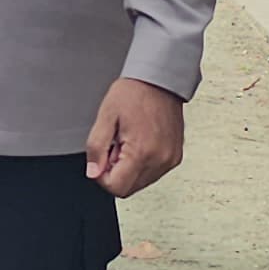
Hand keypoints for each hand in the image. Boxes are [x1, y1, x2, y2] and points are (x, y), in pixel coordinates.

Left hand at [84, 78, 186, 196]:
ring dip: (129, 168)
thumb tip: (93, 172)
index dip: (102, 177)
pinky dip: (142, 164)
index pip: (117, 187)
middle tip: (115, 146)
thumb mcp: (105, 117)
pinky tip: (140, 142)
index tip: (102, 158)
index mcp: (142, 152)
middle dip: (116, 172)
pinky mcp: (175, 156)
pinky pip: (153, 173)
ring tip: (128, 141)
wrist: (159, 80)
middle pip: (129, 188)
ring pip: (141, 183)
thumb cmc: (134, 93)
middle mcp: (160, 160)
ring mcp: (170, 159)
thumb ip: (96, 148)